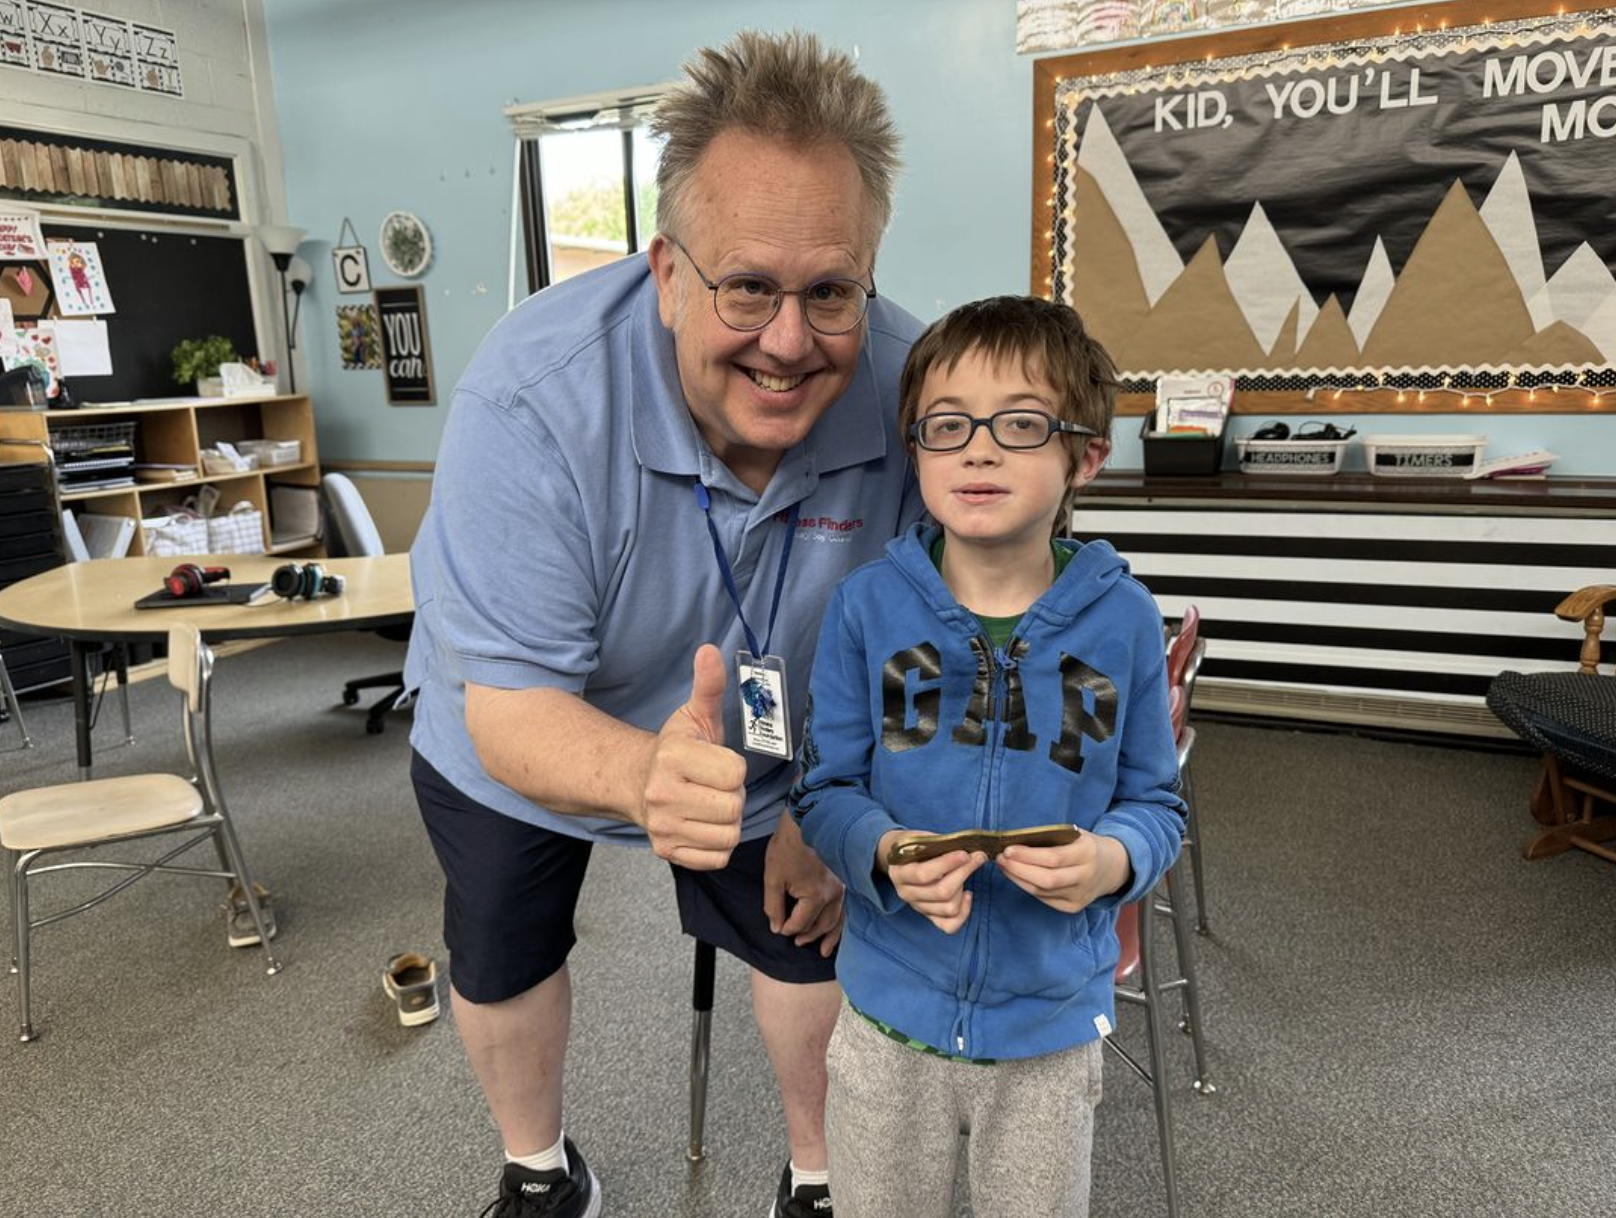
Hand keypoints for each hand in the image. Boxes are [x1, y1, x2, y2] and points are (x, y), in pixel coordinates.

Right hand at [635, 645, 747, 870]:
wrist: (636, 783)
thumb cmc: (677, 749)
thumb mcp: (694, 715)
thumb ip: (708, 685)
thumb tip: (710, 650)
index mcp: (673, 757)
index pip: (735, 773)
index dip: (732, 768)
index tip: (715, 763)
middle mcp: (662, 794)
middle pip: (733, 807)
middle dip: (732, 796)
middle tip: (713, 786)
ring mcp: (663, 826)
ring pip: (728, 834)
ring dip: (726, 821)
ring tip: (708, 804)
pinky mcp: (667, 852)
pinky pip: (717, 858)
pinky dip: (716, 845)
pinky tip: (702, 825)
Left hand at [763, 814, 844, 955]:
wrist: (806, 821)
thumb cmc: (787, 847)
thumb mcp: (773, 878)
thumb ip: (774, 906)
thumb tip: (776, 928)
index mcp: (814, 896)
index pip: (800, 923)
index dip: (787, 929)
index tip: (779, 928)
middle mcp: (832, 896)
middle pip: (820, 925)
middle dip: (807, 935)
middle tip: (797, 942)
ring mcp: (841, 889)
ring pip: (837, 920)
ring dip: (829, 936)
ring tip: (823, 951)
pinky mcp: (843, 882)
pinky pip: (845, 909)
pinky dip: (841, 924)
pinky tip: (838, 932)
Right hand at [877, 830, 985, 934]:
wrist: (901, 861)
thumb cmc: (913, 847)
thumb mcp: (918, 839)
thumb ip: (938, 844)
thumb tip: (965, 846)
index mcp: (899, 873)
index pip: (923, 874)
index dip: (947, 864)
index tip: (965, 854)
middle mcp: (906, 894)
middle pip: (941, 892)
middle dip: (964, 872)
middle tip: (978, 857)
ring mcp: (918, 907)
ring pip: (949, 908)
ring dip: (963, 888)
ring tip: (966, 871)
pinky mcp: (929, 917)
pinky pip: (950, 925)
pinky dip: (964, 912)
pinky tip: (967, 894)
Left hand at [995, 832, 1130, 914]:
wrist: (1113, 868)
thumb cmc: (1086, 846)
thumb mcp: (1075, 835)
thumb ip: (1051, 838)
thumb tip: (1016, 841)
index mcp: (1087, 853)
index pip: (1053, 858)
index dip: (1027, 855)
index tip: (1007, 849)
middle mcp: (1085, 877)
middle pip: (1046, 879)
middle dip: (1018, 869)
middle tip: (1000, 859)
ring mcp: (1080, 896)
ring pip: (1042, 892)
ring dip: (1018, 879)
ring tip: (1004, 866)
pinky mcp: (1074, 907)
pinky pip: (1045, 899)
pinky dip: (1028, 888)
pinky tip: (1017, 877)